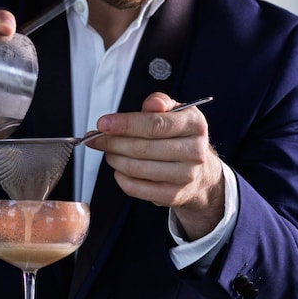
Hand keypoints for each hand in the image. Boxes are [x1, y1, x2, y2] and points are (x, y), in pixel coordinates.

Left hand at [88, 92, 225, 239]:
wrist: (200, 173)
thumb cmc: (181, 139)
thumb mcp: (176, 114)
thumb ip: (160, 103)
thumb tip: (152, 103)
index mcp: (195, 125)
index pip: (155, 125)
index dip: (125, 124)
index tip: (103, 124)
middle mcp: (194, 151)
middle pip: (143, 147)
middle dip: (113, 142)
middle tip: (97, 138)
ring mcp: (185, 176)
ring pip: (137, 168)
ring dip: (115, 159)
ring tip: (109, 152)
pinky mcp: (172, 195)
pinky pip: (136, 188)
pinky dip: (120, 178)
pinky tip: (119, 169)